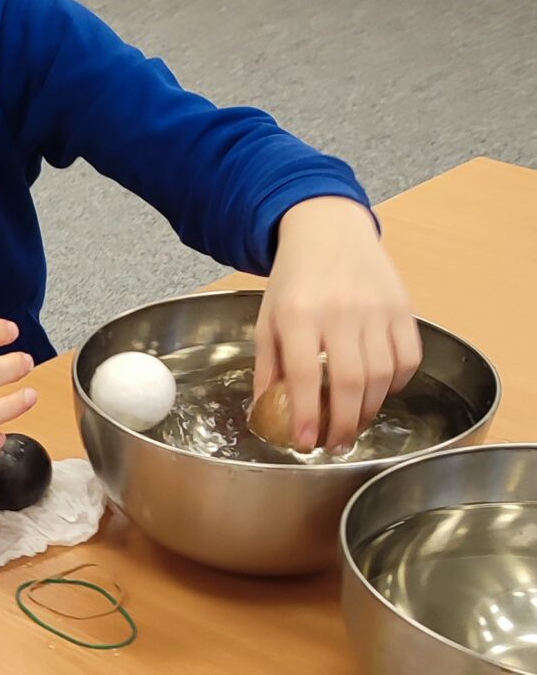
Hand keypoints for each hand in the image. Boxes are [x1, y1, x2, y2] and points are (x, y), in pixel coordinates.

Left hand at [256, 197, 420, 449]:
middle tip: (336, 444)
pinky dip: (398, 382)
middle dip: (344, 423)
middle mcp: (340, 311)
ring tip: (355, 423)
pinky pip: (408, 356)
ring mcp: (376, 308)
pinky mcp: (402, 306)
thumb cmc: (294, 280)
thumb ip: (268, 366)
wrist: (329, 230)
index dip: (306, 415)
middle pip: (350, 382)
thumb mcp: (268, 318)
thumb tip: (266, 413)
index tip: (306, 443)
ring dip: (370, 408)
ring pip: (383, 374)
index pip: (306, 376)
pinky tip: (381, 391)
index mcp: (298, 314)